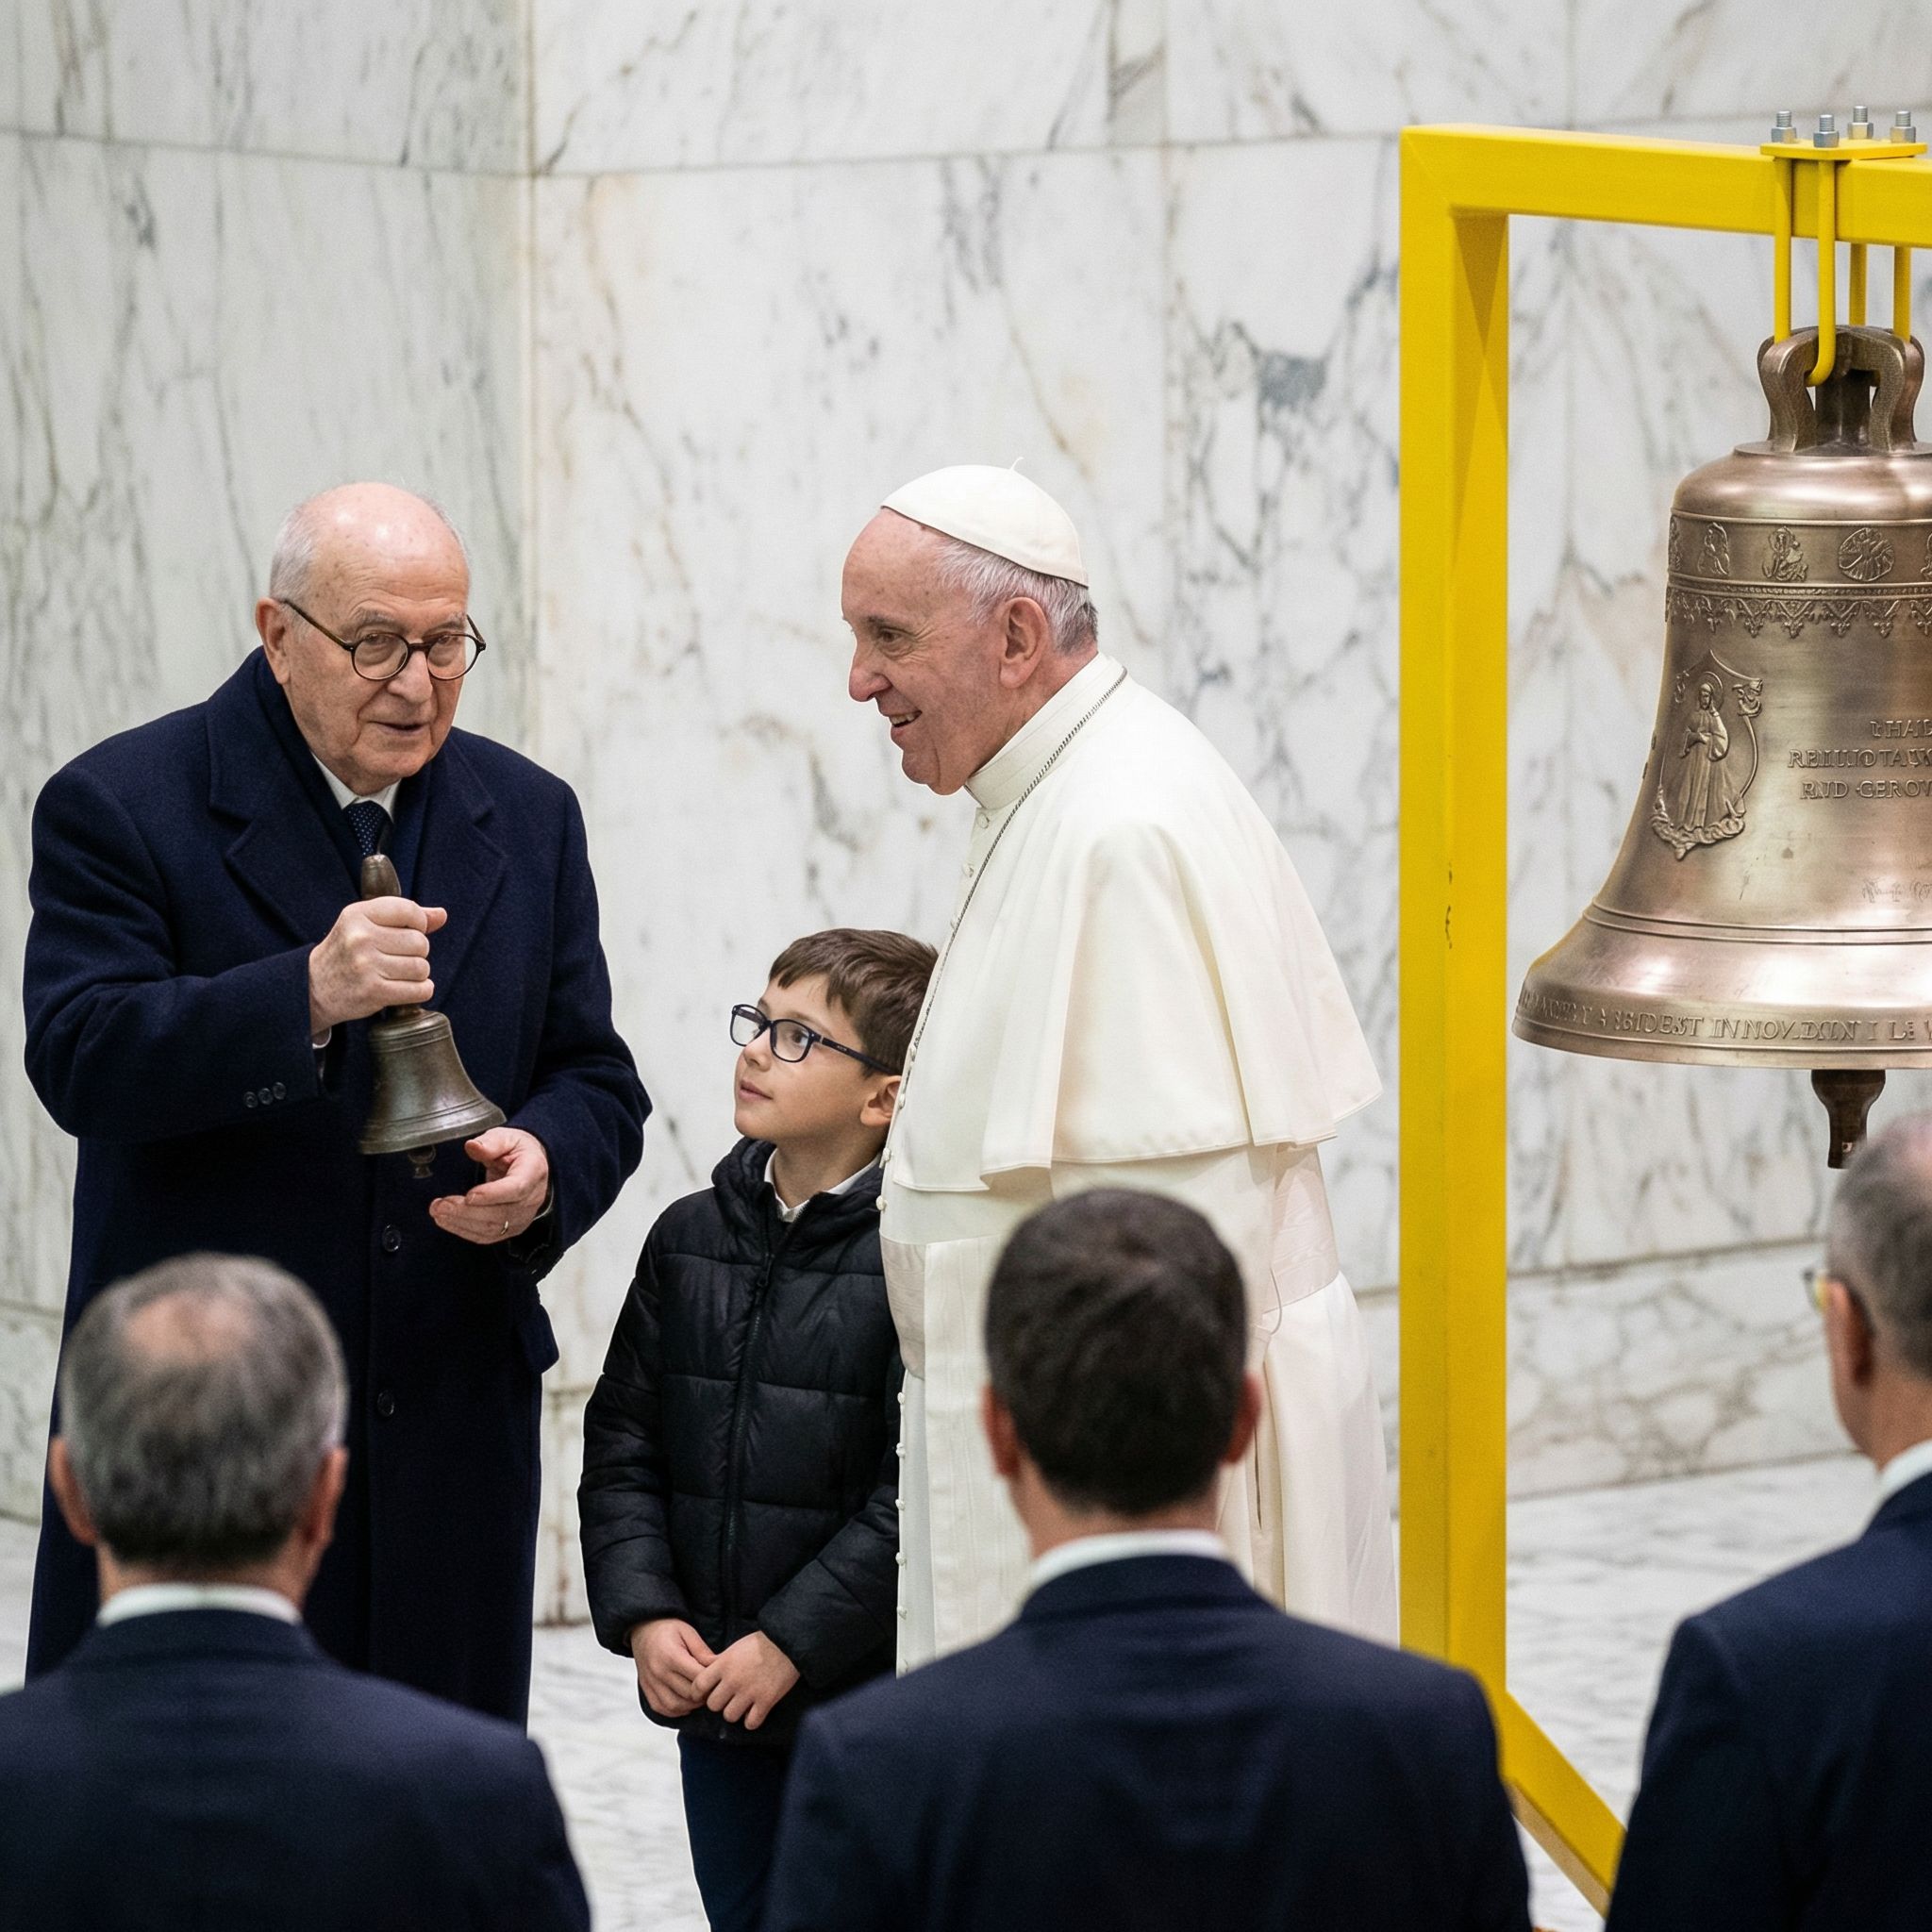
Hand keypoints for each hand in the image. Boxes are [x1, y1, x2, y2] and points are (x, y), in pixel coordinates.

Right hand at [308, 897, 447, 1031]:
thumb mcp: (364, 924)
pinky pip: (420, 990)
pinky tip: (405, 988)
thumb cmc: (346, 952)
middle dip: (416, 952)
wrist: (312, 987)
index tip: (409, 931)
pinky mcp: (374, 992)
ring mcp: (366, 966)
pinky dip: (420, 991)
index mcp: (357, 915)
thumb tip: (441, 915)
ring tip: (397, 974)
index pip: (409, 910)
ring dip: (417, 973)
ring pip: (422, 967)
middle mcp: (361, 938)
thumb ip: (403, 916)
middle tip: (397, 958)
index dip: (419, 922)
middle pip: (420, 942)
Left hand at [430, 1128, 550, 1243]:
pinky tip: (447, 1221)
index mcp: (533, 1172)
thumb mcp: (506, 1137)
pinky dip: (464, 1230)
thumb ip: (490, 1143)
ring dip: (462, 1222)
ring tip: (438, 1211)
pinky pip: (488, 1236)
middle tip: (441, 1205)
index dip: (492, 1195)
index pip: (516, 1188)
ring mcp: (522, 1216)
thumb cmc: (518, 1150)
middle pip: (501, 1213)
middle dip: (467, 1211)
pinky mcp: (511, 1228)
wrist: (530, 1165)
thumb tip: (472, 1146)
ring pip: (493, 1228)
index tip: (469, 1196)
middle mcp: (531, 1198)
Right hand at [632, 1618, 715, 1718]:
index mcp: (671, 1656)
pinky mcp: (647, 1691)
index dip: (712, 1679)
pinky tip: (686, 1701)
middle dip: (704, 1693)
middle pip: (688, 1693)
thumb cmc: (668, 1629)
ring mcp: (651, 1683)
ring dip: (691, 1705)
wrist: (643, 1630)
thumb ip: (702, 1651)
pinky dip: (677, 1710)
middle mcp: (659, 1672)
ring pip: (676, 1706)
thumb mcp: (688, 1632)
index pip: (697, 1677)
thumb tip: (718, 1667)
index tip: (718, 1676)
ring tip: (700, 1695)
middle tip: (713, 1687)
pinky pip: (663, 1709)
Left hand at [692, 1631, 800, 1731]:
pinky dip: (752, 1720)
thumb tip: (704, 1668)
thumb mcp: (735, 1647)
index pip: (699, 1686)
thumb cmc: (761, 1642)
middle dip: (719, 1703)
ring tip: (742, 1705)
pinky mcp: (766, 1701)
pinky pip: (751, 1723)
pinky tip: (755, 1712)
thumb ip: (719, 1661)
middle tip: (728, 1698)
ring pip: (729, 1716)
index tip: (704, 1694)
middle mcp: (733, 1680)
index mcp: (724, 1664)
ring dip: (735, 1713)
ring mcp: (749, 1692)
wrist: (789, 1642)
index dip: (699, 1692)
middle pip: (713, 1705)